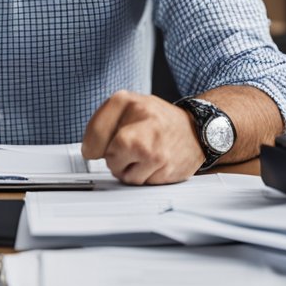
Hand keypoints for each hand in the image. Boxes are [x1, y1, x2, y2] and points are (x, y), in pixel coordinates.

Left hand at [81, 91, 205, 184]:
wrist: (197, 130)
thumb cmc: (159, 120)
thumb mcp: (129, 106)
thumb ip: (103, 124)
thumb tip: (88, 151)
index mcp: (127, 102)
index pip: (94, 135)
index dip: (93, 146)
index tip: (96, 148)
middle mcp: (143, 123)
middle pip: (110, 158)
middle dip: (115, 159)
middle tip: (129, 150)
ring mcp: (156, 148)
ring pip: (125, 175)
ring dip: (130, 171)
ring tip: (144, 155)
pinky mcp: (167, 169)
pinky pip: (143, 184)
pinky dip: (146, 177)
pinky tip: (155, 163)